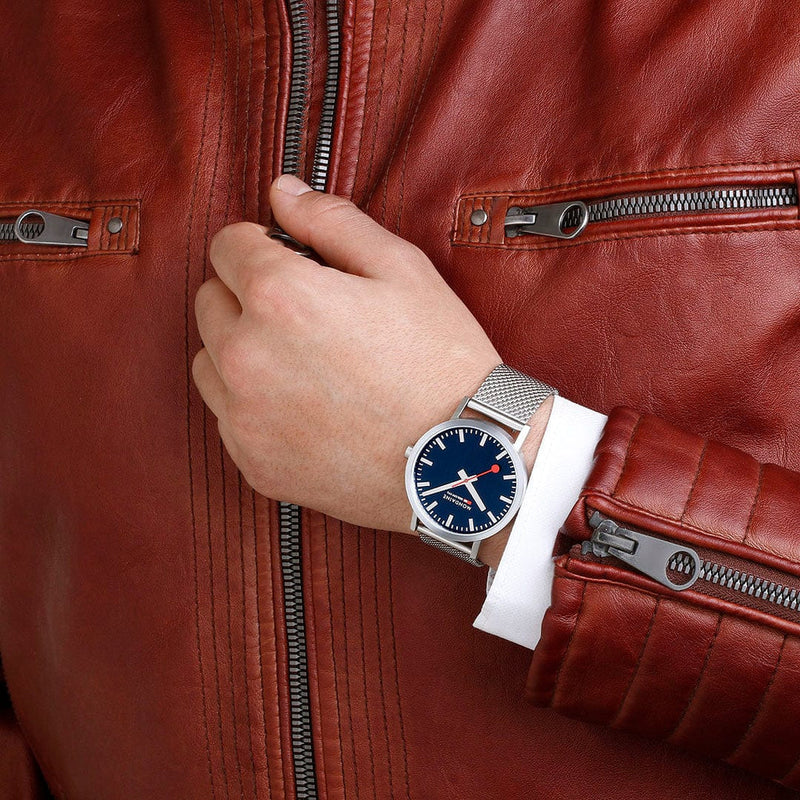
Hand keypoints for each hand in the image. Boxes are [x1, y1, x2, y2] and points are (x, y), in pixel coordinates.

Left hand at [192, 174, 504, 534]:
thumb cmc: (440, 363)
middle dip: (247, 296)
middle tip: (306, 316)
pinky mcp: (253, 462)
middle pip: (210, 301)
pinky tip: (306, 408)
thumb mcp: (402, 269)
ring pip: (210, 361)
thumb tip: (283, 192)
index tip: (288, 261)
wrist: (460, 460)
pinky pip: (229, 417)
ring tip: (303, 365)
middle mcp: (247, 356)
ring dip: (241, 351)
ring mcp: (245, 416)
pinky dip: (254, 406)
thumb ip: (332, 221)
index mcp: (279, 296)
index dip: (260, 245)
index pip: (226, 245)